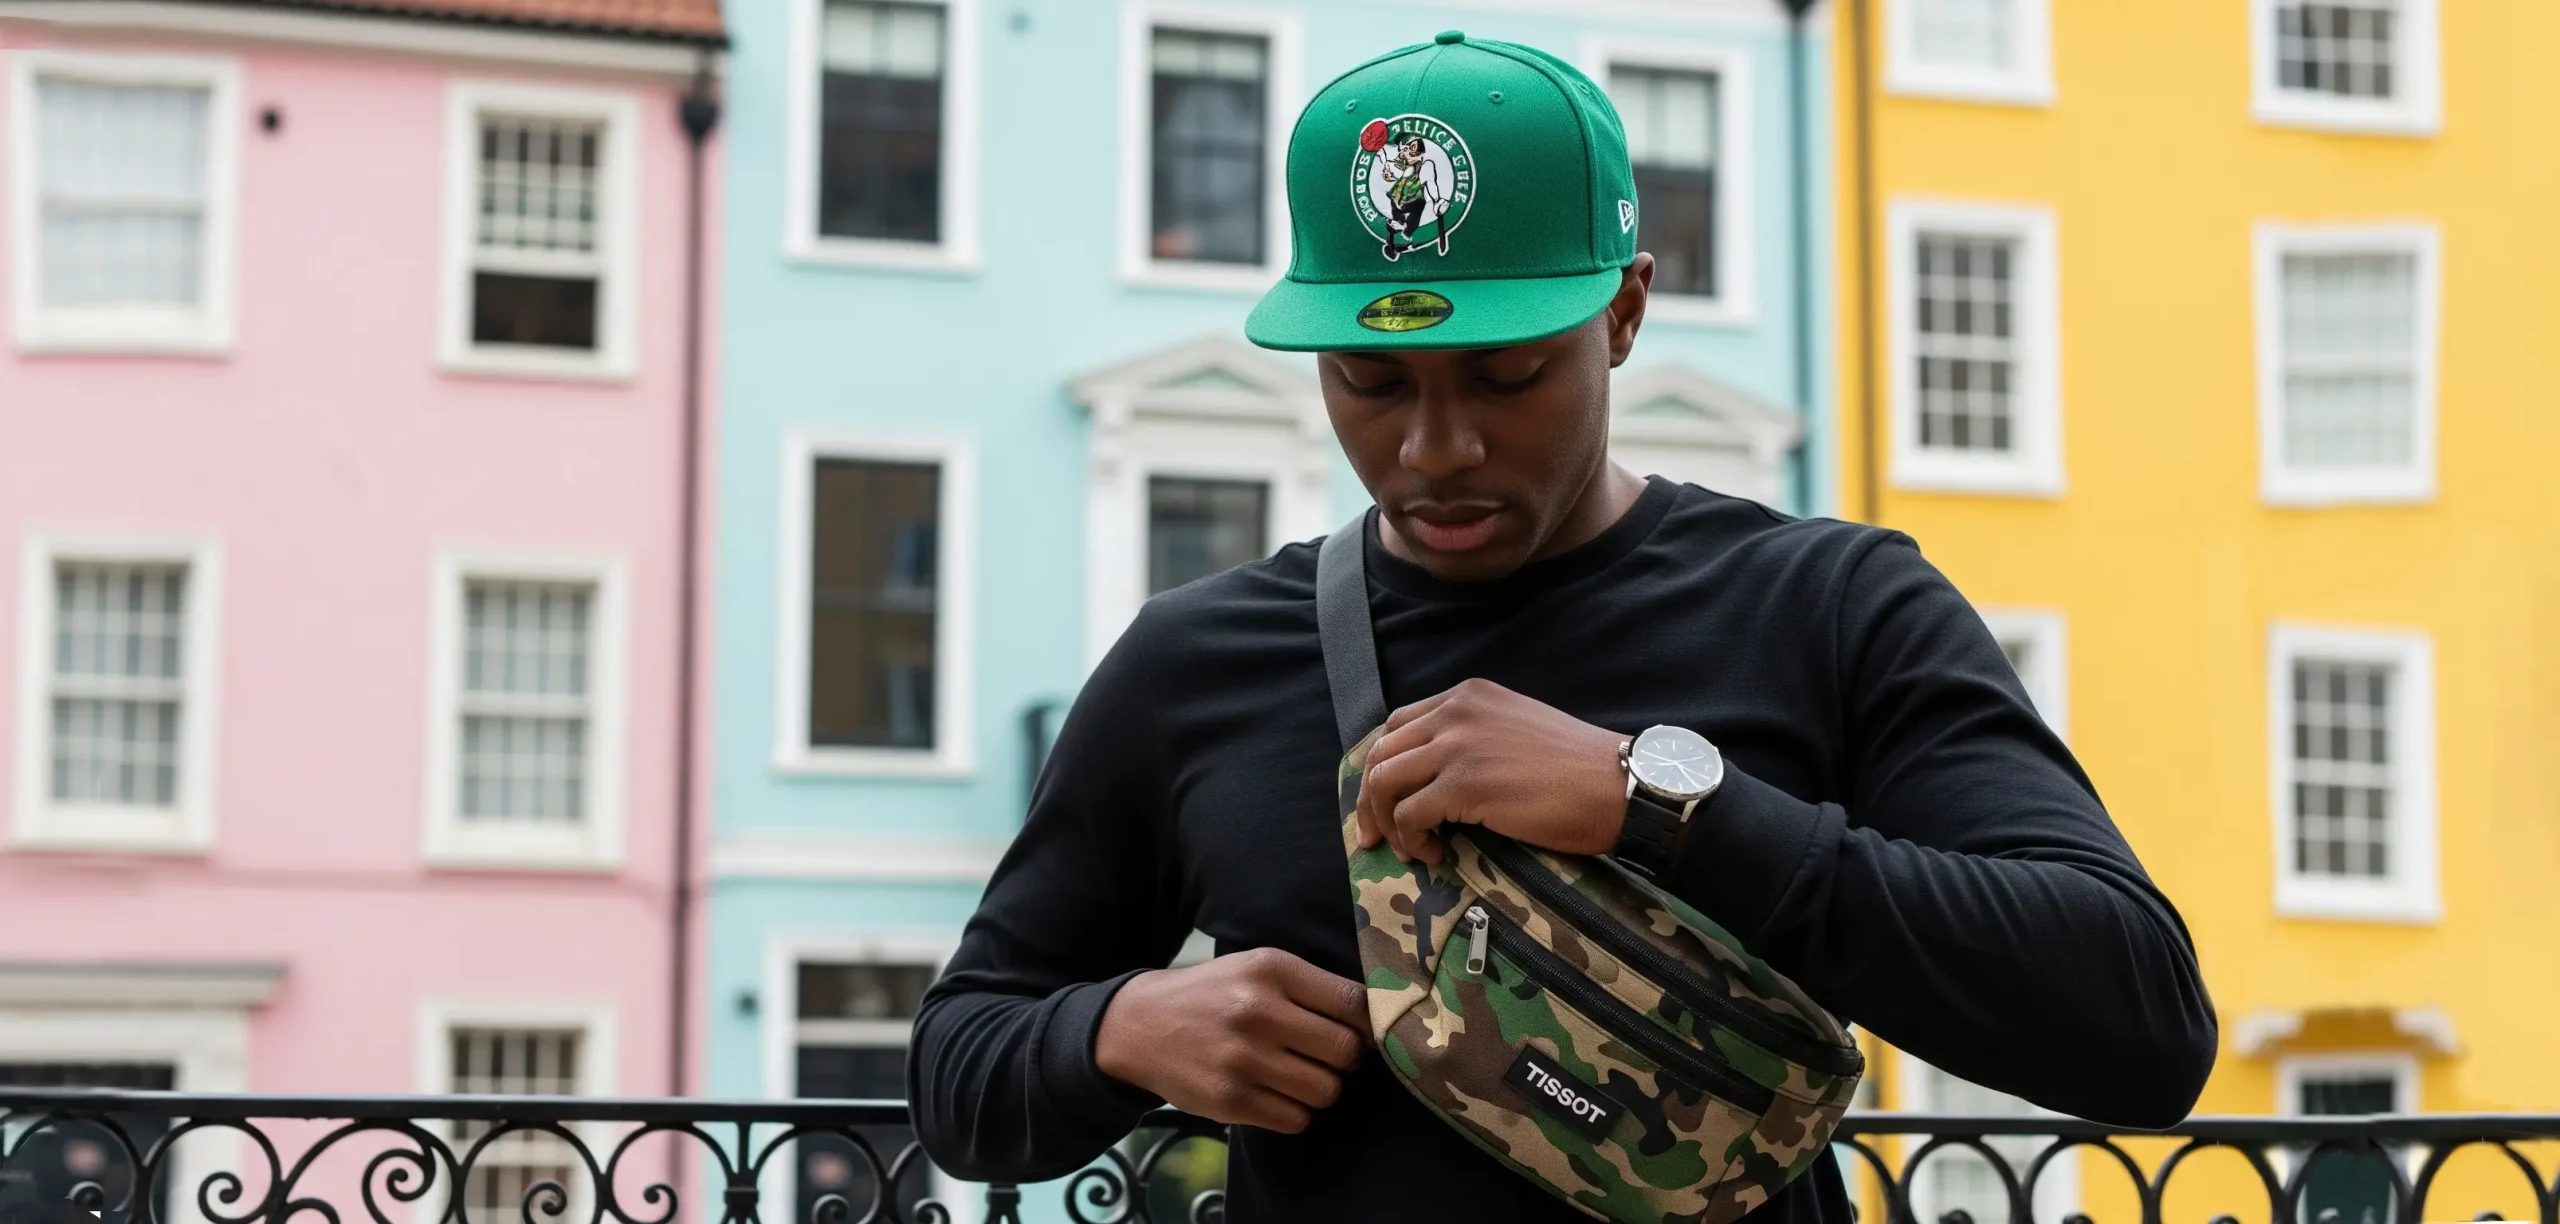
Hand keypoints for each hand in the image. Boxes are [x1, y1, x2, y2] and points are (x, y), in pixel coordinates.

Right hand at [1093, 947, 1367, 1133]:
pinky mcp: (1229, 1100)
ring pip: (1326, 1091)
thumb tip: (1378, 1018)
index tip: (1358, 1030)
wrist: (1139, 1025)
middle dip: (1346, 1059)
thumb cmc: (1213, 994)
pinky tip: (1275, 1093)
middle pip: (1347, 1051)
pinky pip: (1296, 1119)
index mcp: (1272, 969)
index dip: (1367, 1022)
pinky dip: (1294, 1112)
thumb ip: (1312, 987)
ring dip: (1321, 1088)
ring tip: (1299, 1075)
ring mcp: (1242, 1059)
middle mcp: (1257, 1011)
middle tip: (1327, 1056)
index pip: (1354, 1002)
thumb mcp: (1257, 967)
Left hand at [1351, 678, 1626, 867]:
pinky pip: (1410, 815)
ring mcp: (1458, 746)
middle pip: (1381, 753)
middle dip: (1371, 799)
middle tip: (1377, 836)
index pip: (1397, 725)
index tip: (1382, 801)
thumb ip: (1473, 738)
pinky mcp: (1465, 784)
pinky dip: (1412, 840)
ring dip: (1387, 822)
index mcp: (1468, 696)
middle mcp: (1456, 712)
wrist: (1619, 785)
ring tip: (1410, 848)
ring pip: (1385, 782)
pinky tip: (1433, 855)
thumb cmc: (1578, 768)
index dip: (1382, 767)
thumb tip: (1433, 779)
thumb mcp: (1514, 730)